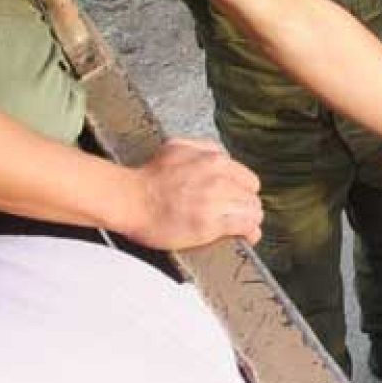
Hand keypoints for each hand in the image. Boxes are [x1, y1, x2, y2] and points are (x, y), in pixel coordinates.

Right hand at [125, 139, 263, 249]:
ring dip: (249, 220)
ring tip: (241, 227)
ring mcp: (216, 200)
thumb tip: (223, 157)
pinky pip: (244, 226)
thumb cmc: (148, 177)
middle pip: (252, 196)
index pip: (248, 179)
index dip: (244, 192)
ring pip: (253, 211)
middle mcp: (219, 177)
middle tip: (237, 216)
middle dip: (247, 207)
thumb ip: (205, 148)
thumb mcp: (179, 146)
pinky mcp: (211, 224)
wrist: (129, 199)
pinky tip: (246, 236)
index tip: (237, 200)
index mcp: (214, 158)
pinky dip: (248, 232)